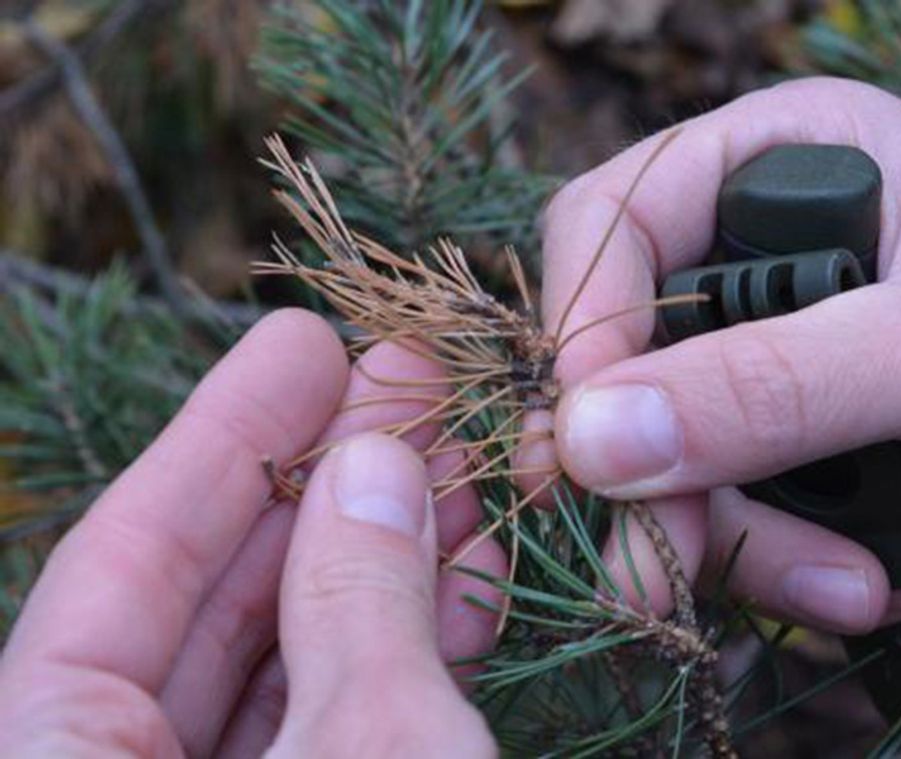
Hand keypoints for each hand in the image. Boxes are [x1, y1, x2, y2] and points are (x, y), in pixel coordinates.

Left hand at [0, 311, 497, 756]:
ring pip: (290, 660)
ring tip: (467, 471)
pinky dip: (406, 652)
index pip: (124, 560)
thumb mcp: (372, 747)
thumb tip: (372, 465)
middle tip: (415, 387)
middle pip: (213, 599)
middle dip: (329, 482)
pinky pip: (337, 724)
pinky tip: (468, 576)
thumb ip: (359, 603)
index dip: (226, 433)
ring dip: (388, 559)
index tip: (308, 343)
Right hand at [539, 77, 900, 631]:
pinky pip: (724, 516)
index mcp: (791, 162)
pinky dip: (780, 568)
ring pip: (667, 457)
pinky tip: (867, 587)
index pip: (616, 220)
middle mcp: (765, 257)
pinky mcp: (796, 457)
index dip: (586, 327)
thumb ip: (776, 385)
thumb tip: (591, 436)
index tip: (586, 442)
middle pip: (625, 356)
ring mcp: (776, 367)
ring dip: (737, 539)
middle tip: (653, 565)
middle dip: (655, 471)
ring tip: (846, 583)